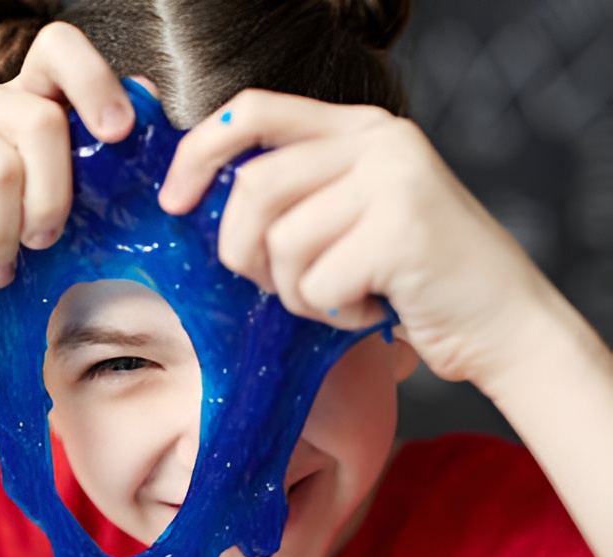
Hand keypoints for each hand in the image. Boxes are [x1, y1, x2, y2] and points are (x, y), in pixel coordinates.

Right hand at [0, 22, 136, 331]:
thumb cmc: (0, 255)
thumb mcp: (62, 212)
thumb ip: (98, 160)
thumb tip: (145, 99)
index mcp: (20, 101)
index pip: (57, 49)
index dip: (92, 81)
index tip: (116, 134)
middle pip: (39, 122)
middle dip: (51, 200)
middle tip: (40, 244)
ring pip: (0, 170)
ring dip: (6, 237)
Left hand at [158, 89, 548, 388]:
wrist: (505, 324)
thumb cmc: (412, 281)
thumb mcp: (349, 218)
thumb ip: (293, 195)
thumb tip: (195, 203)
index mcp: (357, 128)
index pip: (251, 110)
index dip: (198, 153)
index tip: (174, 202)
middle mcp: (377, 140)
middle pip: (252, 187)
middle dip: (242, 252)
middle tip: (277, 285)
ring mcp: (394, 179)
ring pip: (281, 243)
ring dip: (296, 293)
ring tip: (341, 297)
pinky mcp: (402, 229)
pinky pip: (316, 284)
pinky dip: (331, 314)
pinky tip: (371, 308)